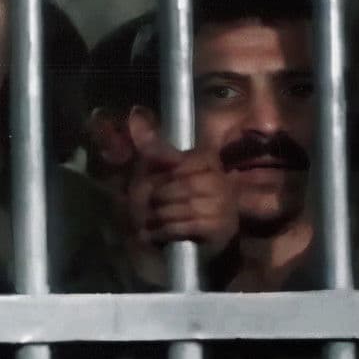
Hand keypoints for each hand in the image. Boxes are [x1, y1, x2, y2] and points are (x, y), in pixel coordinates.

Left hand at [126, 109, 237, 257]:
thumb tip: (135, 113)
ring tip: (151, 221)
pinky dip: (163, 231)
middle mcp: (222, 181)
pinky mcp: (219, 230)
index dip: (162, 176)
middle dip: (157, 198)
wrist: (189, 245)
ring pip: (178, 207)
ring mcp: (223, 206)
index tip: (153, 184)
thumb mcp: (157, 171)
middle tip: (148, 207)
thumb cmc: (170, 202)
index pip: (184, 162)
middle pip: (178, 186)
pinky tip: (156, 234)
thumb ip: (150, 145)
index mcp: (209, 161)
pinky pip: (182, 226)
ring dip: (157, 217)